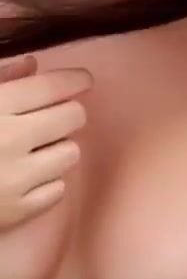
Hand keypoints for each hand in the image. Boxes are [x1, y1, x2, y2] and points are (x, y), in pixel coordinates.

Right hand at [0, 56, 91, 229]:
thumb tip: (33, 65)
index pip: (55, 86)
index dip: (75, 80)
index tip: (83, 80)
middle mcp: (11, 141)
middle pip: (74, 117)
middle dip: (68, 112)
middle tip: (54, 114)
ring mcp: (15, 180)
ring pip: (71, 153)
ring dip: (58, 146)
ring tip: (34, 148)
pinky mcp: (15, 214)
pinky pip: (57, 190)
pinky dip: (47, 181)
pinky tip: (25, 177)